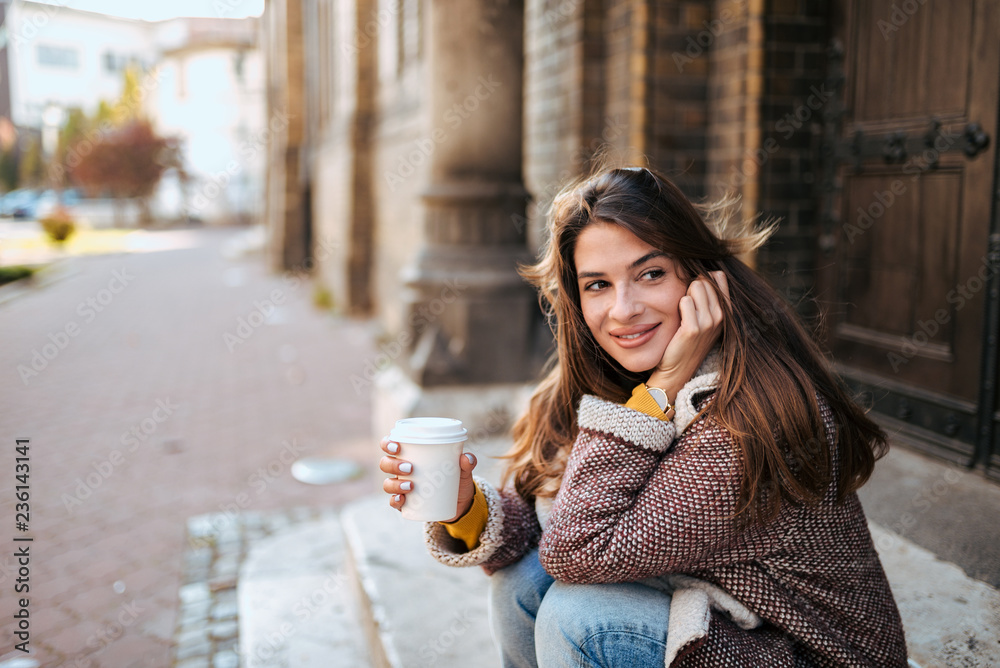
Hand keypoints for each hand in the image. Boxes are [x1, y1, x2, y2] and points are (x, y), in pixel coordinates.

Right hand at [379, 436, 478, 521]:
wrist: (460, 503)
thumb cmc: (456, 478)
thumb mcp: (463, 470)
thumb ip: (467, 462)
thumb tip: (467, 458)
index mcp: (410, 455)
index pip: (391, 445)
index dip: (387, 443)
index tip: (397, 446)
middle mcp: (402, 470)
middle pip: (385, 464)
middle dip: (392, 464)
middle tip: (410, 468)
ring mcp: (402, 487)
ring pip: (387, 484)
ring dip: (394, 484)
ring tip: (411, 486)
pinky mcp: (406, 503)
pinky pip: (394, 502)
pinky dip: (395, 501)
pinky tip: (402, 499)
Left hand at [646, 271, 728, 399]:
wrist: (677, 369)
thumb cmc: (687, 339)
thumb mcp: (704, 318)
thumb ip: (708, 296)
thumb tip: (708, 272)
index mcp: (726, 311)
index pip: (719, 276)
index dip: (703, 278)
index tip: (694, 292)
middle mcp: (721, 316)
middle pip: (704, 280)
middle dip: (691, 287)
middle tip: (686, 308)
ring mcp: (709, 323)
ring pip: (695, 287)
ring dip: (684, 296)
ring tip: (683, 315)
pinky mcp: (693, 329)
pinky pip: (684, 301)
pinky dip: (678, 306)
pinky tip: (678, 320)